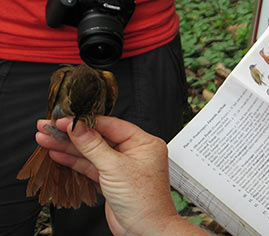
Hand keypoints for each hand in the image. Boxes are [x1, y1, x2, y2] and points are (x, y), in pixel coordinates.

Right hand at [36, 116, 178, 235]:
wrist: (145, 230)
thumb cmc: (144, 201)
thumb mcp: (116, 168)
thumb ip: (94, 146)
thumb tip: (78, 126)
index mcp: (143, 142)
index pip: (111, 125)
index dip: (86, 122)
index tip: (65, 119)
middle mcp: (133, 151)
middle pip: (99, 137)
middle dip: (73, 133)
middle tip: (50, 126)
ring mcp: (121, 165)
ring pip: (92, 151)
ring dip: (69, 146)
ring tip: (47, 139)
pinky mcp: (111, 178)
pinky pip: (91, 165)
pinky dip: (75, 160)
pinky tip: (58, 153)